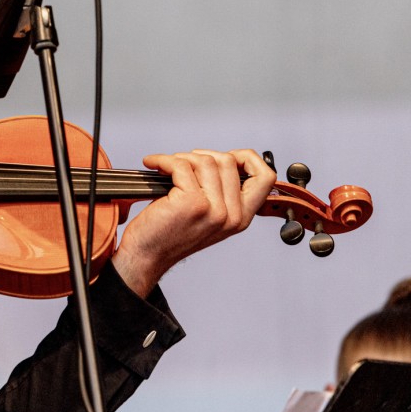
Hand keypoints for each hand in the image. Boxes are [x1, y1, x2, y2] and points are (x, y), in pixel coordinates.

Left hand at [111, 149, 275, 297]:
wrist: (146, 256)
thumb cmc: (169, 235)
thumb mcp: (208, 218)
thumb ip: (222, 194)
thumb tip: (220, 158)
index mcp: (240, 218)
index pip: (265, 178)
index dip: (248, 159)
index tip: (227, 155)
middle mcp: (232, 216)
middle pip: (228, 161)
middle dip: (201, 155)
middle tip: (181, 163)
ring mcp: (214, 210)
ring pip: (205, 161)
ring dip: (180, 158)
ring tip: (166, 167)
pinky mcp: (191, 203)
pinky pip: (180, 165)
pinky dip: (163, 160)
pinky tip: (154, 165)